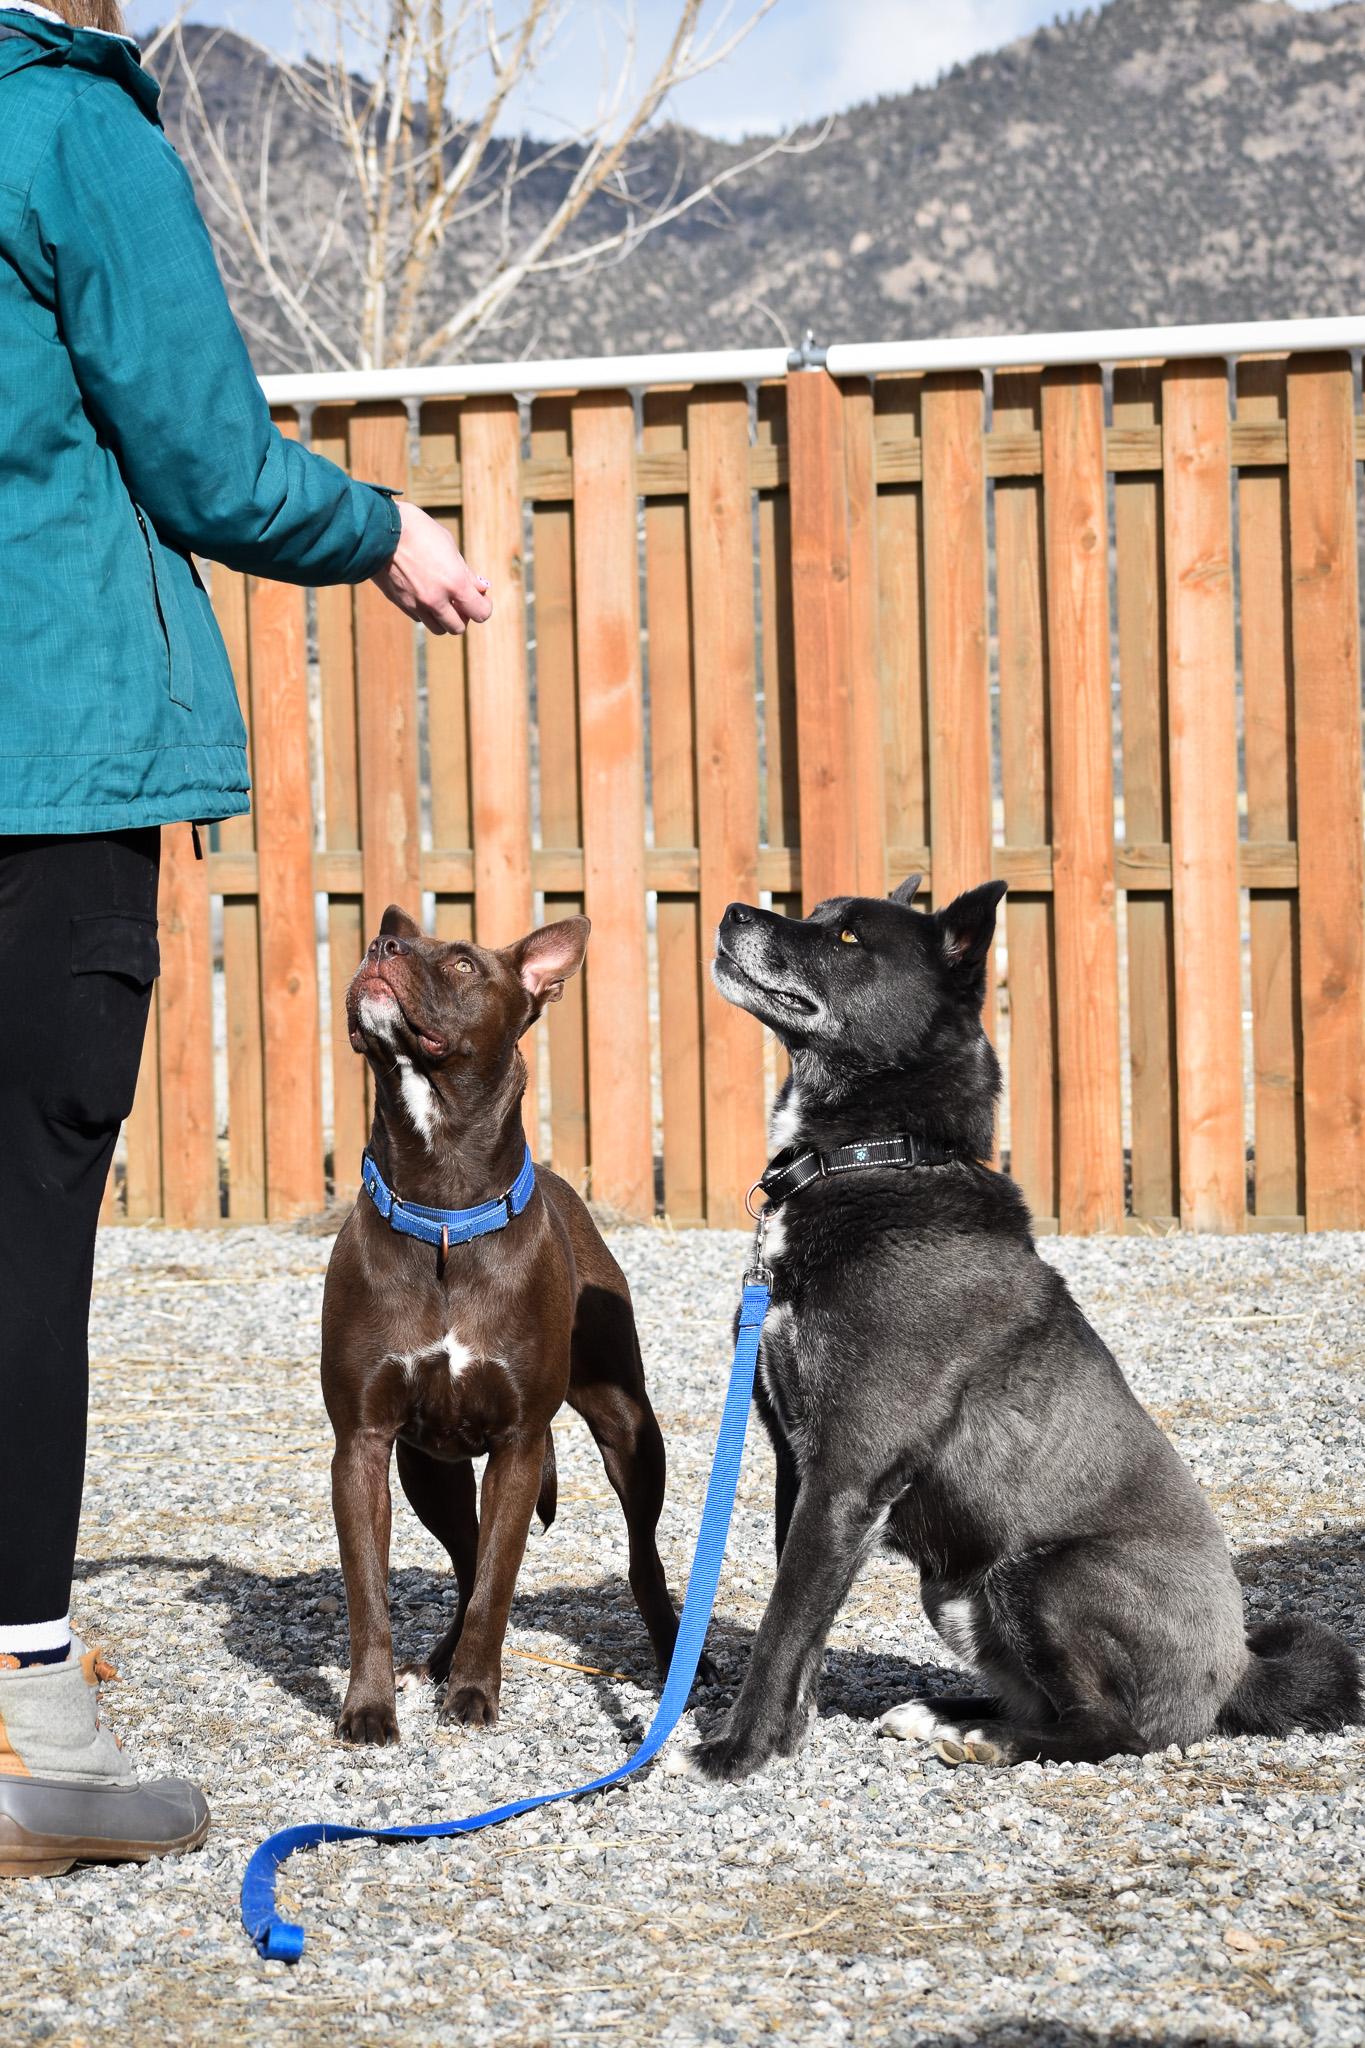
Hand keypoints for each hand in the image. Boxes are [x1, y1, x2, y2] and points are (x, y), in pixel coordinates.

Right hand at [370, 499, 491, 634]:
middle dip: (463, 616)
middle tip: (460, 601)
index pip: (480, 613)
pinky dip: (425, 613)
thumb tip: (481, 589)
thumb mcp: (448, 545)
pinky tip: (423, 594)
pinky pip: (419, 618)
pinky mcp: (400, 604)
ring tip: (442, 600)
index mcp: (454, 583)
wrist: (378, 529)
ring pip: (438, 629)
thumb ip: (465, 572)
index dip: (483, 607)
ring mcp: (416, 605)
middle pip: (458, 628)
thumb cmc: (417, 530)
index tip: (480, 598)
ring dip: (444, 619)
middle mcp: (436, 600)